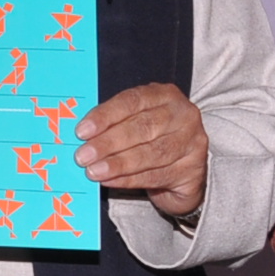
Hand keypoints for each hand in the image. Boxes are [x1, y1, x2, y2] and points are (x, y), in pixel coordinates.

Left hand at [73, 82, 209, 219]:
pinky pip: (156, 175)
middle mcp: (183, 115)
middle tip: (83, 155)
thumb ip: (113, 123)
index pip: (132, 101)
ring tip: (93, 171)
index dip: (106, 116)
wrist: (182, 171)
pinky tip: (110, 181)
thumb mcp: (135, 122)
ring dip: (117, 163)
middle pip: (143, 127)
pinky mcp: (193, 170)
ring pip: (150, 153)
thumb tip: (82, 134)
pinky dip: (129, 179)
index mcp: (165, 95)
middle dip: (109, 142)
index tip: (82, 131)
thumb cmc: (151, 140)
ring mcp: (192, 143)